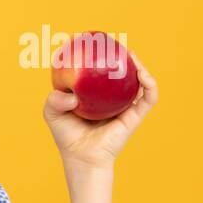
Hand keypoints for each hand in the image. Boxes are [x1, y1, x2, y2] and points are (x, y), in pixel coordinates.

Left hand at [44, 51, 157, 172]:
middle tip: (117, 46)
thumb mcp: (52, 113)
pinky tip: (143, 75)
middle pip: (123, 74)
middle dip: (124, 58)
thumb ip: (54, 99)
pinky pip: (148, 98)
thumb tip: (73, 95)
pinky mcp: (135, 116)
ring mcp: (126, 107)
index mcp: (97, 96)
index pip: (103, 74)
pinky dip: (150, 85)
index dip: (104, 58)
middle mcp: (113, 99)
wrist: (82, 158)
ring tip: (132, 56)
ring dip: (140, 67)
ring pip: (139, 82)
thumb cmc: (67, 136)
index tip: (100, 44)